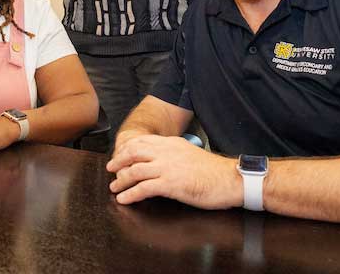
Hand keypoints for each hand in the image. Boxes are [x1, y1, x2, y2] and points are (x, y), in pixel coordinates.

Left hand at [106, 135, 242, 209]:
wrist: (229, 179)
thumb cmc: (213, 171)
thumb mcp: (189, 153)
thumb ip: (174, 153)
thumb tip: (161, 159)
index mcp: (172, 143)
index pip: (143, 141)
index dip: (128, 148)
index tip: (120, 155)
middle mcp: (167, 152)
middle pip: (134, 151)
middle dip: (119, 160)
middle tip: (110, 168)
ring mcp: (167, 167)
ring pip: (135, 170)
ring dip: (121, 180)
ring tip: (114, 187)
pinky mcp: (171, 184)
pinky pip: (144, 188)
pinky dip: (130, 193)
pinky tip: (124, 199)